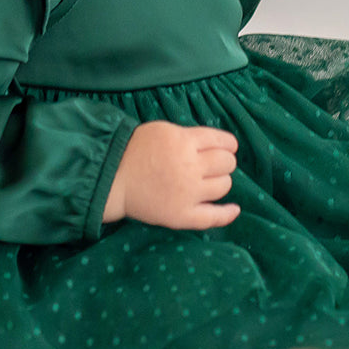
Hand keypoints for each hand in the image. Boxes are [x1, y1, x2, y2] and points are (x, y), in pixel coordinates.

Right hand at [102, 121, 239, 229]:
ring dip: (221, 181)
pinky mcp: (181, 215)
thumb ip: (190, 136)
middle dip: (224, 161)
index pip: (222, 141)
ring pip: (223, 186)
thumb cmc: (135, 150)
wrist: (113, 178)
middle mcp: (190, 167)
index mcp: (185, 142)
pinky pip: (212, 217)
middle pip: (226, 163)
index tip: (227, 147)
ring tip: (209, 181)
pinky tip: (235, 209)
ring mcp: (188, 193)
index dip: (228, 144)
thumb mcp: (164, 130)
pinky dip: (227, 214)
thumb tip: (215, 144)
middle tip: (213, 164)